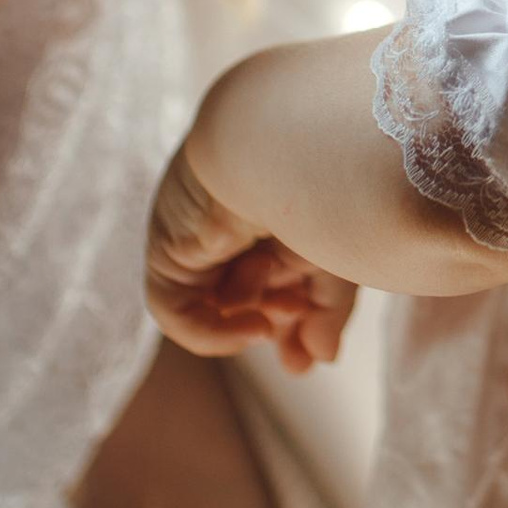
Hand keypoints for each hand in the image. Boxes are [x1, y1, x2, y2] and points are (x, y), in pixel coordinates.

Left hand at [145, 130, 358, 371]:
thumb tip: (319, 359)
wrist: (285, 148)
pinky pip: (176, 309)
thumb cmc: (327, 189)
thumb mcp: (339, 257)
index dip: (295, 319)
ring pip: (218, 299)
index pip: (279, 270)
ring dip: (254, 311)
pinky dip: (212, 331)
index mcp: (277, 204)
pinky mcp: (168, 247)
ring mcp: (197, 232)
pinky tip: (253, 327)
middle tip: (298, 357)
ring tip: (283, 304)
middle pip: (247, 291)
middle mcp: (233, 216)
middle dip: (276, 323)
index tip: (309, 357)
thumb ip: (328, 310)